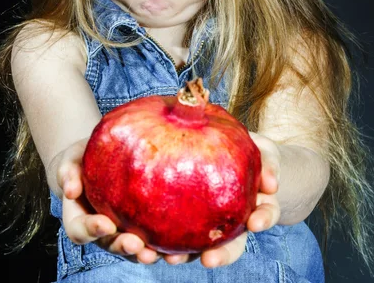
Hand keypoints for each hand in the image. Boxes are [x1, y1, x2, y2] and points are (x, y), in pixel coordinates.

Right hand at [56, 139, 162, 263]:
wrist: (101, 155)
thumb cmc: (81, 159)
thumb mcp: (70, 161)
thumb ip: (68, 173)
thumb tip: (71, 190)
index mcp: (80, 218)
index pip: (81, 230)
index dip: (92, 230)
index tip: (106, 224)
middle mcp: (102, 229)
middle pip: (110, 244)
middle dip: (123, 246)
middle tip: (135, 244)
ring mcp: (123, 229)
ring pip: (134, 248)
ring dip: (145, 253)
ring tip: (157, 253)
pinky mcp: (143, 224)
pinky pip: (154, 237)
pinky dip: (165, 243)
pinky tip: (177, 243)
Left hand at [164, 132, 280, 267]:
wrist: (232, 151)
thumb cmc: (252, 153)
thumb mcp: (266, 153)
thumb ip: (270, 165)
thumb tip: (272, 183)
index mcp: (254, 207)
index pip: (260, 219)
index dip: (259, 222)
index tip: (255, 223)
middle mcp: (231, 222)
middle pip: (227, 245)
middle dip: (218, 255)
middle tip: (208, 260)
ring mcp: (206, 223)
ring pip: (194, 246)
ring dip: (179, 255)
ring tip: (164, 257)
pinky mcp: (182, 217)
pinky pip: (168, 229)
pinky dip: (155, 237)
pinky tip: (139, 237)